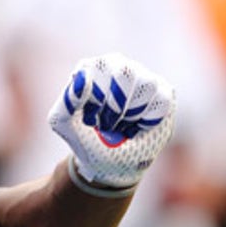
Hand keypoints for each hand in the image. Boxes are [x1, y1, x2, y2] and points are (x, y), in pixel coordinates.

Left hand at [48, 53, 175, 189]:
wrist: (106, 161)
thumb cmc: (82, 137)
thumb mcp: (63, 123)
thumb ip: (67, 100)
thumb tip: (81, 75)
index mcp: (91, 67)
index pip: (99, 68)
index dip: (97, 98)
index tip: (91, 120)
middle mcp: (117, 65)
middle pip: (126, 72)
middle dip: (116, 107)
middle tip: (107, 126)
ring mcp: (142, 76)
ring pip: (147, 85)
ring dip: (131, 115)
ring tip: (119, 127)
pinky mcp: (161, 92)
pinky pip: (161, 100)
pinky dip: (147, 120)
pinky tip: (135, 128)